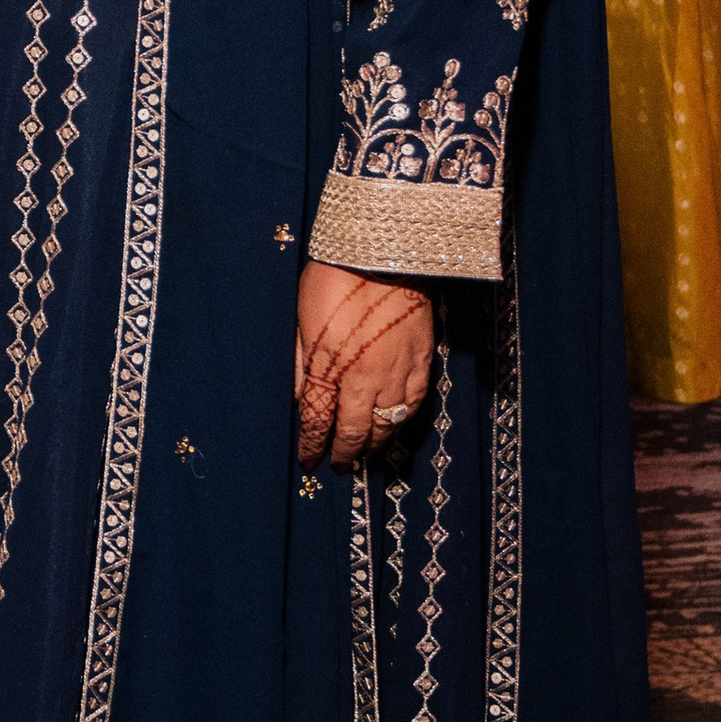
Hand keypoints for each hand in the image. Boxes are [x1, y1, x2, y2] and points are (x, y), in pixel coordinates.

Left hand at [294, 257, 432, 468]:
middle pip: (355, 431)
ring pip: (387, 424)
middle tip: (340, 467)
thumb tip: (299, 398)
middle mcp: (363, 379)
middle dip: (345, 454)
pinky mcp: (421, 361)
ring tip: (365, 454)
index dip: (313, 446)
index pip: (319, 421)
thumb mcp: (302, 322)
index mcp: (329, 369)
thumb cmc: (333, 281)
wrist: (381, 254)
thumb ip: (302, 365)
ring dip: (374, 444)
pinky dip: (402, 420)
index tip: (309, 462)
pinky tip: (394, 426)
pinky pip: (413, 403)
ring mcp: (396, 372)